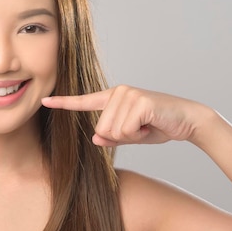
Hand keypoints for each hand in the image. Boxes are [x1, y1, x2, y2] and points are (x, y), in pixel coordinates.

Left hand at [41, 85, 215, 146]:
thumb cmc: (158, 126)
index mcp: (113, 98)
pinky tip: (151, 125)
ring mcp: (128, 95)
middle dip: (121, 137)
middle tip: (141, 128)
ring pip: (113, 131)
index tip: (44, 101)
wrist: (188, 120)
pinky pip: (127, 130)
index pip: (84, 101)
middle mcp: (118, 92)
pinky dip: (139, 135)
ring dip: (132, 136)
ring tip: (147, 125)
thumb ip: (111, 136)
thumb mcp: (132, 135)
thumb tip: (95, 138)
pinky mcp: (139, 101)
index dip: (63, 103)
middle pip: (101, 129)